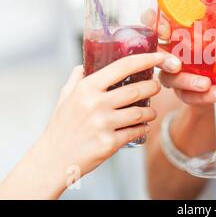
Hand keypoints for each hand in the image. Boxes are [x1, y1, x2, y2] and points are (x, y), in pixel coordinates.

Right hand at [41, 52, 180, 175]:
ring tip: (151, 111)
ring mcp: (103, 124)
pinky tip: (144, 127)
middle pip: (137, 89)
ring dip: (151, 111)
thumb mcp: (66, 96)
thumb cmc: (62, 126)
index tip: (161, 57)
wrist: (53, 159)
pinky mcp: (109, 143)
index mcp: (87, 88)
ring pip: (141, 112)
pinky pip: (136, 132)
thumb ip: (78, 78)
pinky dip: (144, 128)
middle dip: (153, 87)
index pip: (123, 66)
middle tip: (156, 87)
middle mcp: (95, 103)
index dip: (146, 59)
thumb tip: (87, 64)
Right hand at [154, 9, 215, 113]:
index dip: (154, 22)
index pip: (157, 22)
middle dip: (163, 57)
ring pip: (170, 78)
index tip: (164, 27)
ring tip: (205, 84)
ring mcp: (173, 74)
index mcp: (179, 33)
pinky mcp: (181, 93)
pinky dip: (204, 96)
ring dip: (187, 81)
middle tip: (177, 63)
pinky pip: (188, 96)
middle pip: (155, 52)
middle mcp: (171, 53)